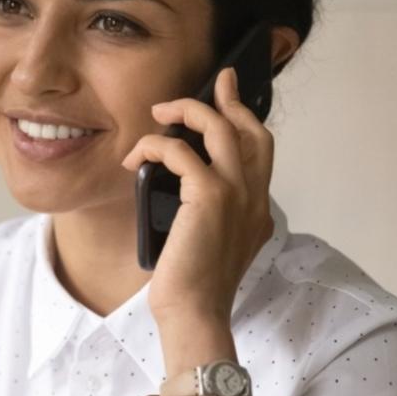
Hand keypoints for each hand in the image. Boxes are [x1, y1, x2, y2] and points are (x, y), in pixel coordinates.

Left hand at [119, 67, 275, 327]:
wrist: (195, 313)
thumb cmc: (195, 286)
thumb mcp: (213, 243)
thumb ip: (214, 214)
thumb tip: (187, 187)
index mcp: (257, 209)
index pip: (260, 150)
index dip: (245, 118)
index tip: (228, 96)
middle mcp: (254, 198)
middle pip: (249, 130)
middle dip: (228, 100)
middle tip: (211, 82)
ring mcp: (236, 195)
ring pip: (219, 129)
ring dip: (188, 113)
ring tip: (159, 114)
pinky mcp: (210, 197)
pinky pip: (182, 152)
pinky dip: (156, 146)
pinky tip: (136, 158)